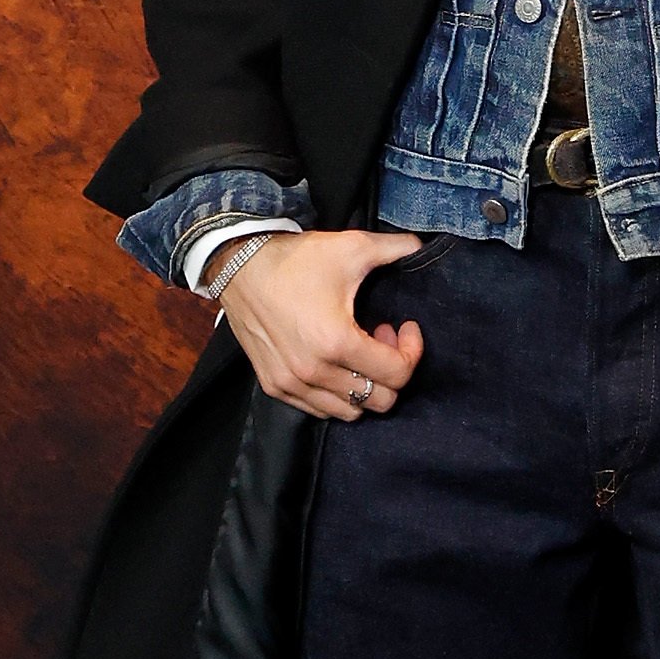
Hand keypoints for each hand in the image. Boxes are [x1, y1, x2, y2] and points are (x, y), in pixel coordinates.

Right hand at [213, 230, 426, 420]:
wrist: (238, 264)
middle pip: (379, 401)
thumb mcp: (350, 247)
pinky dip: (335, 395)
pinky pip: (318, 410)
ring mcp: (291, 383)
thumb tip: (422, 246)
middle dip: (391, 371)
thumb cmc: (294, 258)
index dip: (412, 351)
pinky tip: (334, 363)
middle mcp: (313, 372)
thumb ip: (395, 248)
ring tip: (357, 352)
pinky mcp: (274, 385)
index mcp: (336, 342)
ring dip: (363, 386)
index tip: (404, 326)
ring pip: (349, 412)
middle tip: (381, 338)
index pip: (397, 374)